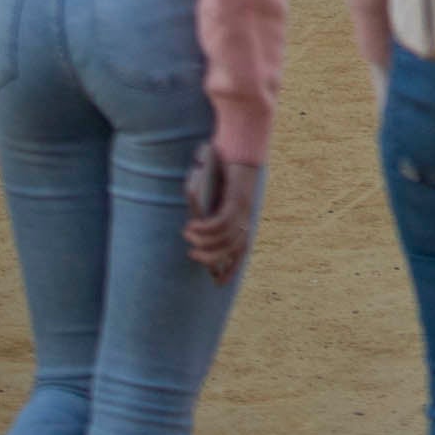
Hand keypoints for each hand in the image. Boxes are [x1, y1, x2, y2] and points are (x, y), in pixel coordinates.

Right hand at [183, 146, 262, 282]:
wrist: (238, 151)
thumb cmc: (225, 175)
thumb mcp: (216, 199)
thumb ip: (207, 215)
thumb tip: (195, 227)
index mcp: (244, 223)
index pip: (240, 253)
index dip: (231, 270)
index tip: (217, 283)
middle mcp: (246, 220)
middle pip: (232, 251)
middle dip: (211, 259)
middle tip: (192, 254)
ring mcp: (243, 212)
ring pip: (224, 239)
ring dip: (203, 242)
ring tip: (188, 236)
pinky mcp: (236, 202)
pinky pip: (219, 224)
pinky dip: (204, 229)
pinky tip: (192, 226)